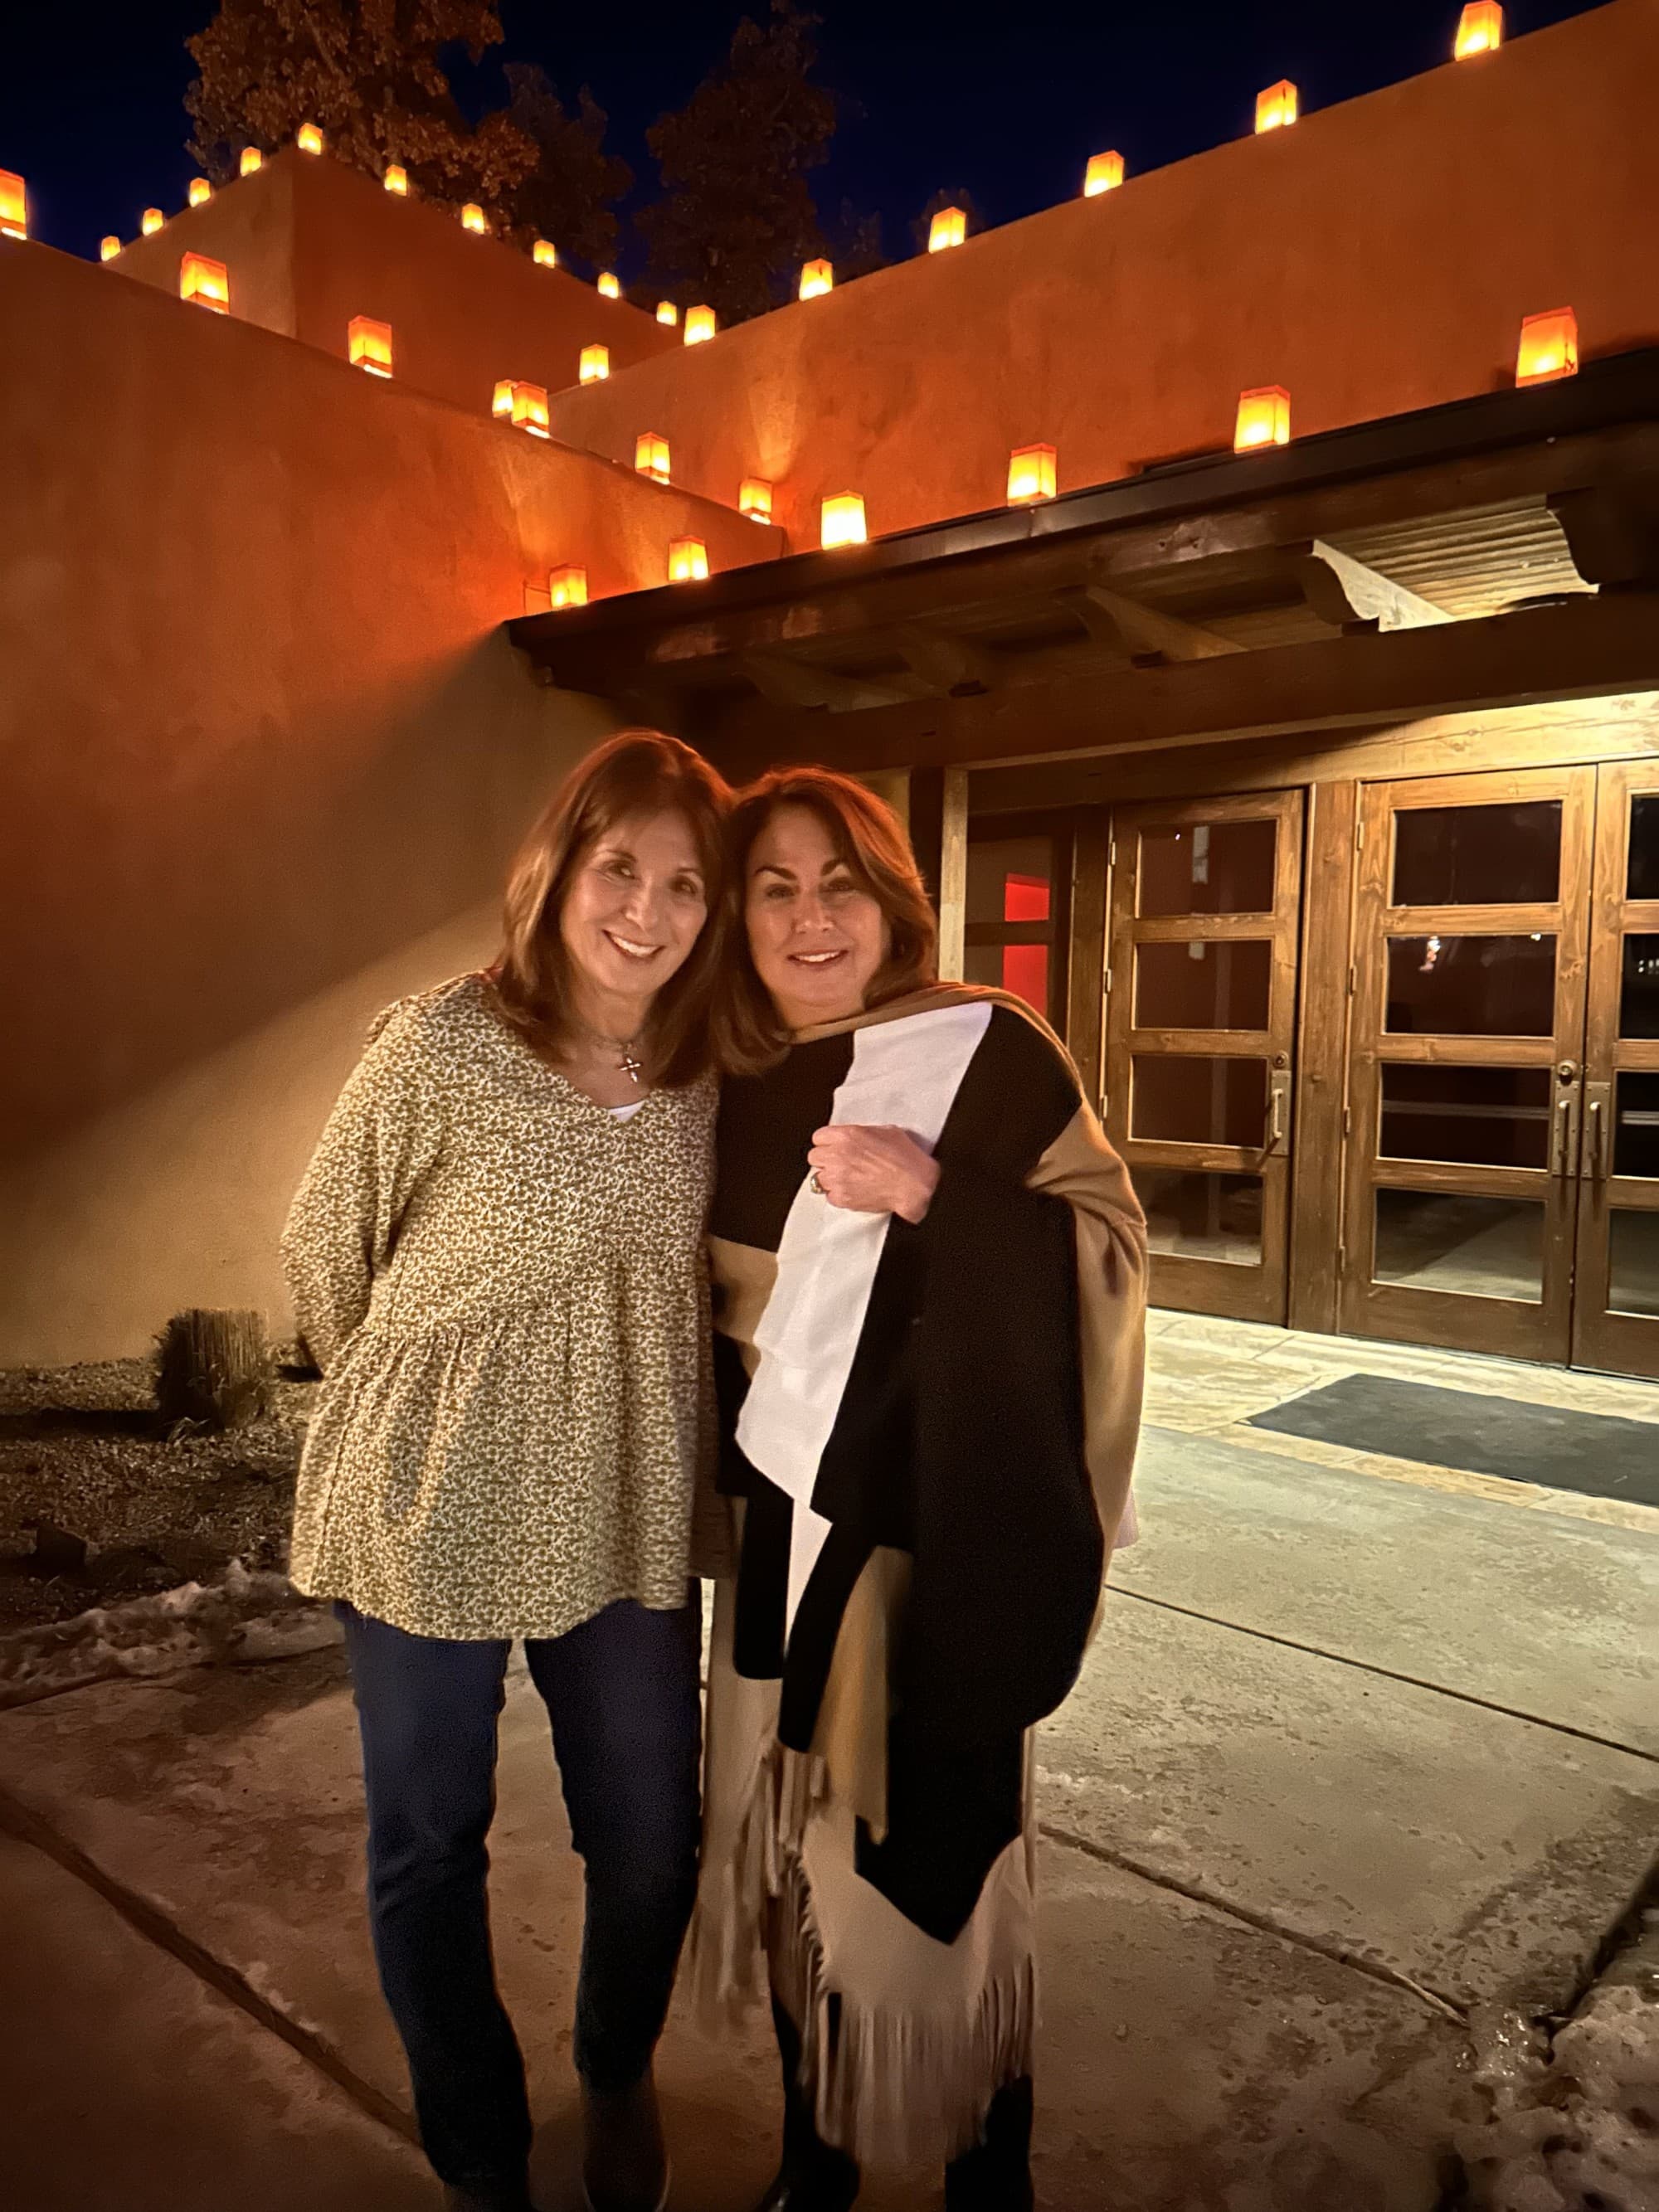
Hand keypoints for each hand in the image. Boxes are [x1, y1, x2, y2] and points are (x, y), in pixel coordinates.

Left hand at [808, 1124, 940, 1222]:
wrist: (915, 1186)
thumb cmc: (906, 1159)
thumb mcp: (886, 1132)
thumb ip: (862, 1133)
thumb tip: (856, 1137)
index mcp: (846, 1136)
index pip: (818, 1137)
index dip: (827, 1143)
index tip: (833, 1147)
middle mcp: (837, 1156)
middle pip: (814, 1157)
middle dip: (826, 1160)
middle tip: (839, 1163)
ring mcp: (837, 1179)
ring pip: (818, 1178)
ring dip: (830, 1178)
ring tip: (848, 1179)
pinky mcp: (841, 1198)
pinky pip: (829, 1196)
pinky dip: (838, 1194)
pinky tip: (854, 1190)